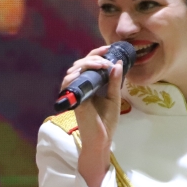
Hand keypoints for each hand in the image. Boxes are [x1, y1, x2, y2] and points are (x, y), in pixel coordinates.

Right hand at [60, 45, 123, 186]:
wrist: (102, 138)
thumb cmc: (107, 121)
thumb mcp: (114, 97)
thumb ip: (115, 81)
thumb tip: (118, 63)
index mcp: (90, 85)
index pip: (90, 64)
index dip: (97, 53)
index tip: (109, 48)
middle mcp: (80, 86)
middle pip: (81, 63)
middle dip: (94, 57)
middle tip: (107, 59)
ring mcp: (75, 92)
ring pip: (74, 70)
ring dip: (87, 63)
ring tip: (101, 64)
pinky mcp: (72, 99)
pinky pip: (68, 82)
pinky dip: (76, 74)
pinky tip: (87, 70)